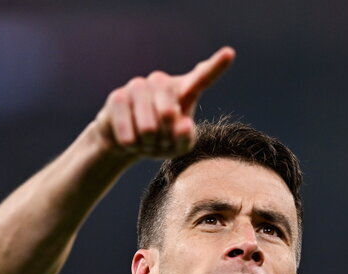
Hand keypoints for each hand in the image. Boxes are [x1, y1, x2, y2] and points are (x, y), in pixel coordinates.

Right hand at [94, 46, 235, 158]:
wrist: (127, 142)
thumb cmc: (160, 140)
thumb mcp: (178, 146)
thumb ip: (185, 137)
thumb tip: (184, 123)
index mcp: (184, 90)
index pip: (203, 78)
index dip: (216, 66)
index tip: (230, 53)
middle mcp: (162, 82)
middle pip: (169, 114)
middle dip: (164, 137)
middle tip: (160, 142)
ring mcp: (139, 85)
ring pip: (148, 126)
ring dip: (148, 142)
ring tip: (146, 141)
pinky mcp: (118, 96)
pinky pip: (128, 128)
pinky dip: (131, 143)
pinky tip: (131, 140)